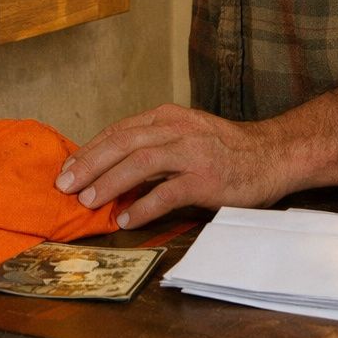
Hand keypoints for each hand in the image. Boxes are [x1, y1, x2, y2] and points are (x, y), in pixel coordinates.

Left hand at [57, 104, 301, 229]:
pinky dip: (143, 207)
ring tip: (88, 202)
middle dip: (90, 165)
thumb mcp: (185, 135)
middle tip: (64, 185)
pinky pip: (168, 193)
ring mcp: (193, 153)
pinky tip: (126, 220)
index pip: (119, 131)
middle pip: (123, 144)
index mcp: (168, 118)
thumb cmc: (225, 149)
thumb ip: (153, 146)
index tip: (67, 168)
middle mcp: (178, 130)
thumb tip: (110, 169)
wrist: (273, 155)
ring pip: (141, 164)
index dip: (90, 150)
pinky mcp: (206, 179)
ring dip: (109, 183)